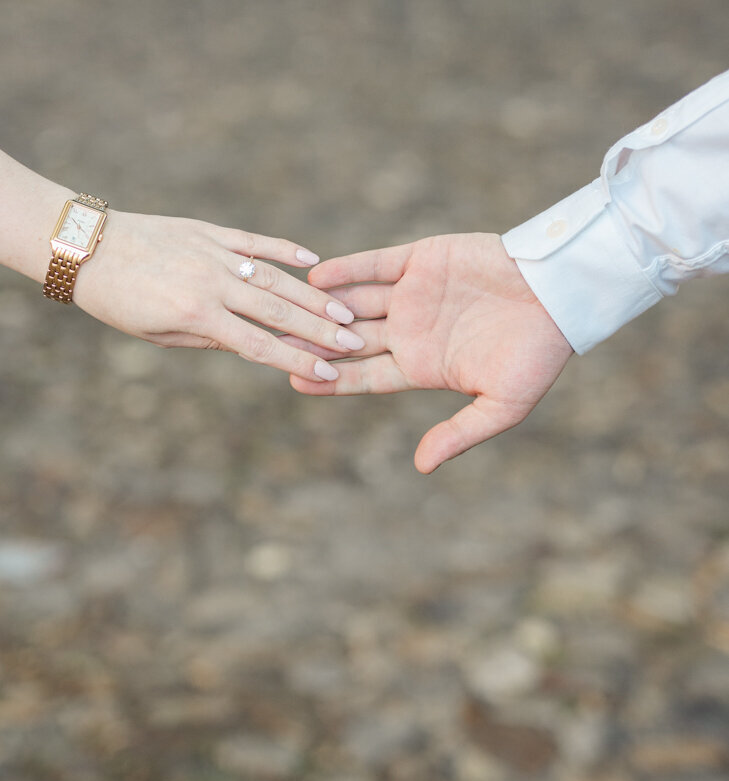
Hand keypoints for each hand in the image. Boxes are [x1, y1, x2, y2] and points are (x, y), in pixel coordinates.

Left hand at [74, 212, 363, 381]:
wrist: (87, 247)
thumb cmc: (119, 302)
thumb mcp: (158, 334)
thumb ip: (208, 338)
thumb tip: (251, 345)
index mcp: (196, 315)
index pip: (258, 345)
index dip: (296, 361)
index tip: (329, 373)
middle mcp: (211, 282)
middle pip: (276, 311)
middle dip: (319, 330)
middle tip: (355, 342)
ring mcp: (213, 252)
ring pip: (273, 277)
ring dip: (312, 296)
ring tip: (344, 311)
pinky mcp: (208, 229)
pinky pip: (253, 239)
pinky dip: (283, 248)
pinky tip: (311, 259)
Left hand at [288, 233, 572, 470]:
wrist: (563, 294)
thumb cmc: (539, 355)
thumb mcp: (502, 406)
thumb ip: (460, 433)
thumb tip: (422, 466)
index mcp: (423, 366)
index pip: (366, 377)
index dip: (331, 380)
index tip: (295, 382)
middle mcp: (410, 331)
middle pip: (349, 340)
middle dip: (313, 344)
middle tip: (272, 348)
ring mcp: (412, 294)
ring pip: (354, 302)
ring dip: (322, 309)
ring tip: (285, 312)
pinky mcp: (420, 259)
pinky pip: (375, 263)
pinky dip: (347, 269)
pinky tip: (316, 276)